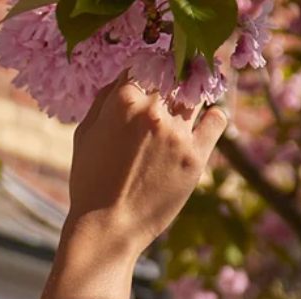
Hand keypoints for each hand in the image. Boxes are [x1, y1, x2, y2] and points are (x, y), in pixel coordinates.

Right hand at [67, 78, 226, 256]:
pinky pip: (216, 119)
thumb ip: (103, 101)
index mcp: (124, 100)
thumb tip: (123, 79)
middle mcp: (153, 110)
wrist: (106, 230)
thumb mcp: (84, 137)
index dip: (147, 73)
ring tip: (184, 111)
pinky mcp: (195, 155)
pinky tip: (205, 122)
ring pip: (195, 94)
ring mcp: (177, 132)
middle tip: (169, 94)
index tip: (149, 83)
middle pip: (173, 76)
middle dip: (170, 82)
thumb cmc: (89, 186)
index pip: (145, 66)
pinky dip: (213, 116)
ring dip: (191, 98)